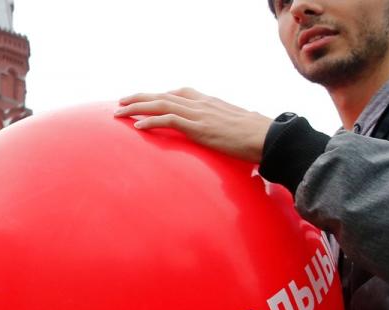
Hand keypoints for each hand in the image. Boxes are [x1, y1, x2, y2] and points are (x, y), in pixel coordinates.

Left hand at [115, 88, 272, 163]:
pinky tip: (137, 126)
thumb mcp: (234, 125)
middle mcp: (201, 103)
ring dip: (137, 108)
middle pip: (163, 95)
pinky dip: (151, 121)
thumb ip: (221, 126)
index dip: (157, 95)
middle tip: (120, 102)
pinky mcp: (199, 127)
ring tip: (119, 113)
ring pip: (161, 104)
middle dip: (139, 98)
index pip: (178, 93)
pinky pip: (169, 120)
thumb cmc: (255, 136)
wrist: (269, 137)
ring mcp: (199, 114)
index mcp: (208, 101)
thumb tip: (220, 135)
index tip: (143, 99)